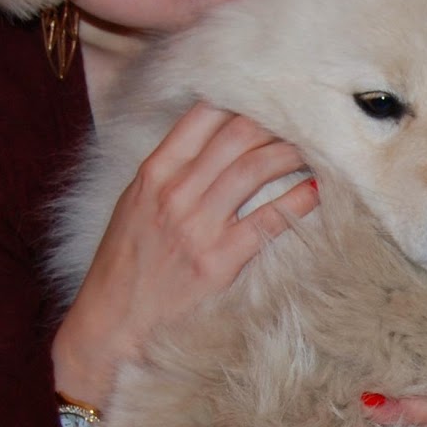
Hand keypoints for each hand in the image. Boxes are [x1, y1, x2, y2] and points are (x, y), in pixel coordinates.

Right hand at [52, 103, 317, 405]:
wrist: (110, 327)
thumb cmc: (124, 267)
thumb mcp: (134, 206)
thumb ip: (170, 172)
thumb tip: (214, 143)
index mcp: (153, 173)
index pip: (204, 116)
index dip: (243, 100)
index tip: (270, 99)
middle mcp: (175, 192)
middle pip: (237, 134)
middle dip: (276, 121)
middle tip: (304, 120)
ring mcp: (197, 226)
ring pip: (256, 168)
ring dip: (292, 152)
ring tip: (316, 149)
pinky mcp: (218, 261)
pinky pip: (268, 220)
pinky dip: (297, 201)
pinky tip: (315, 190)